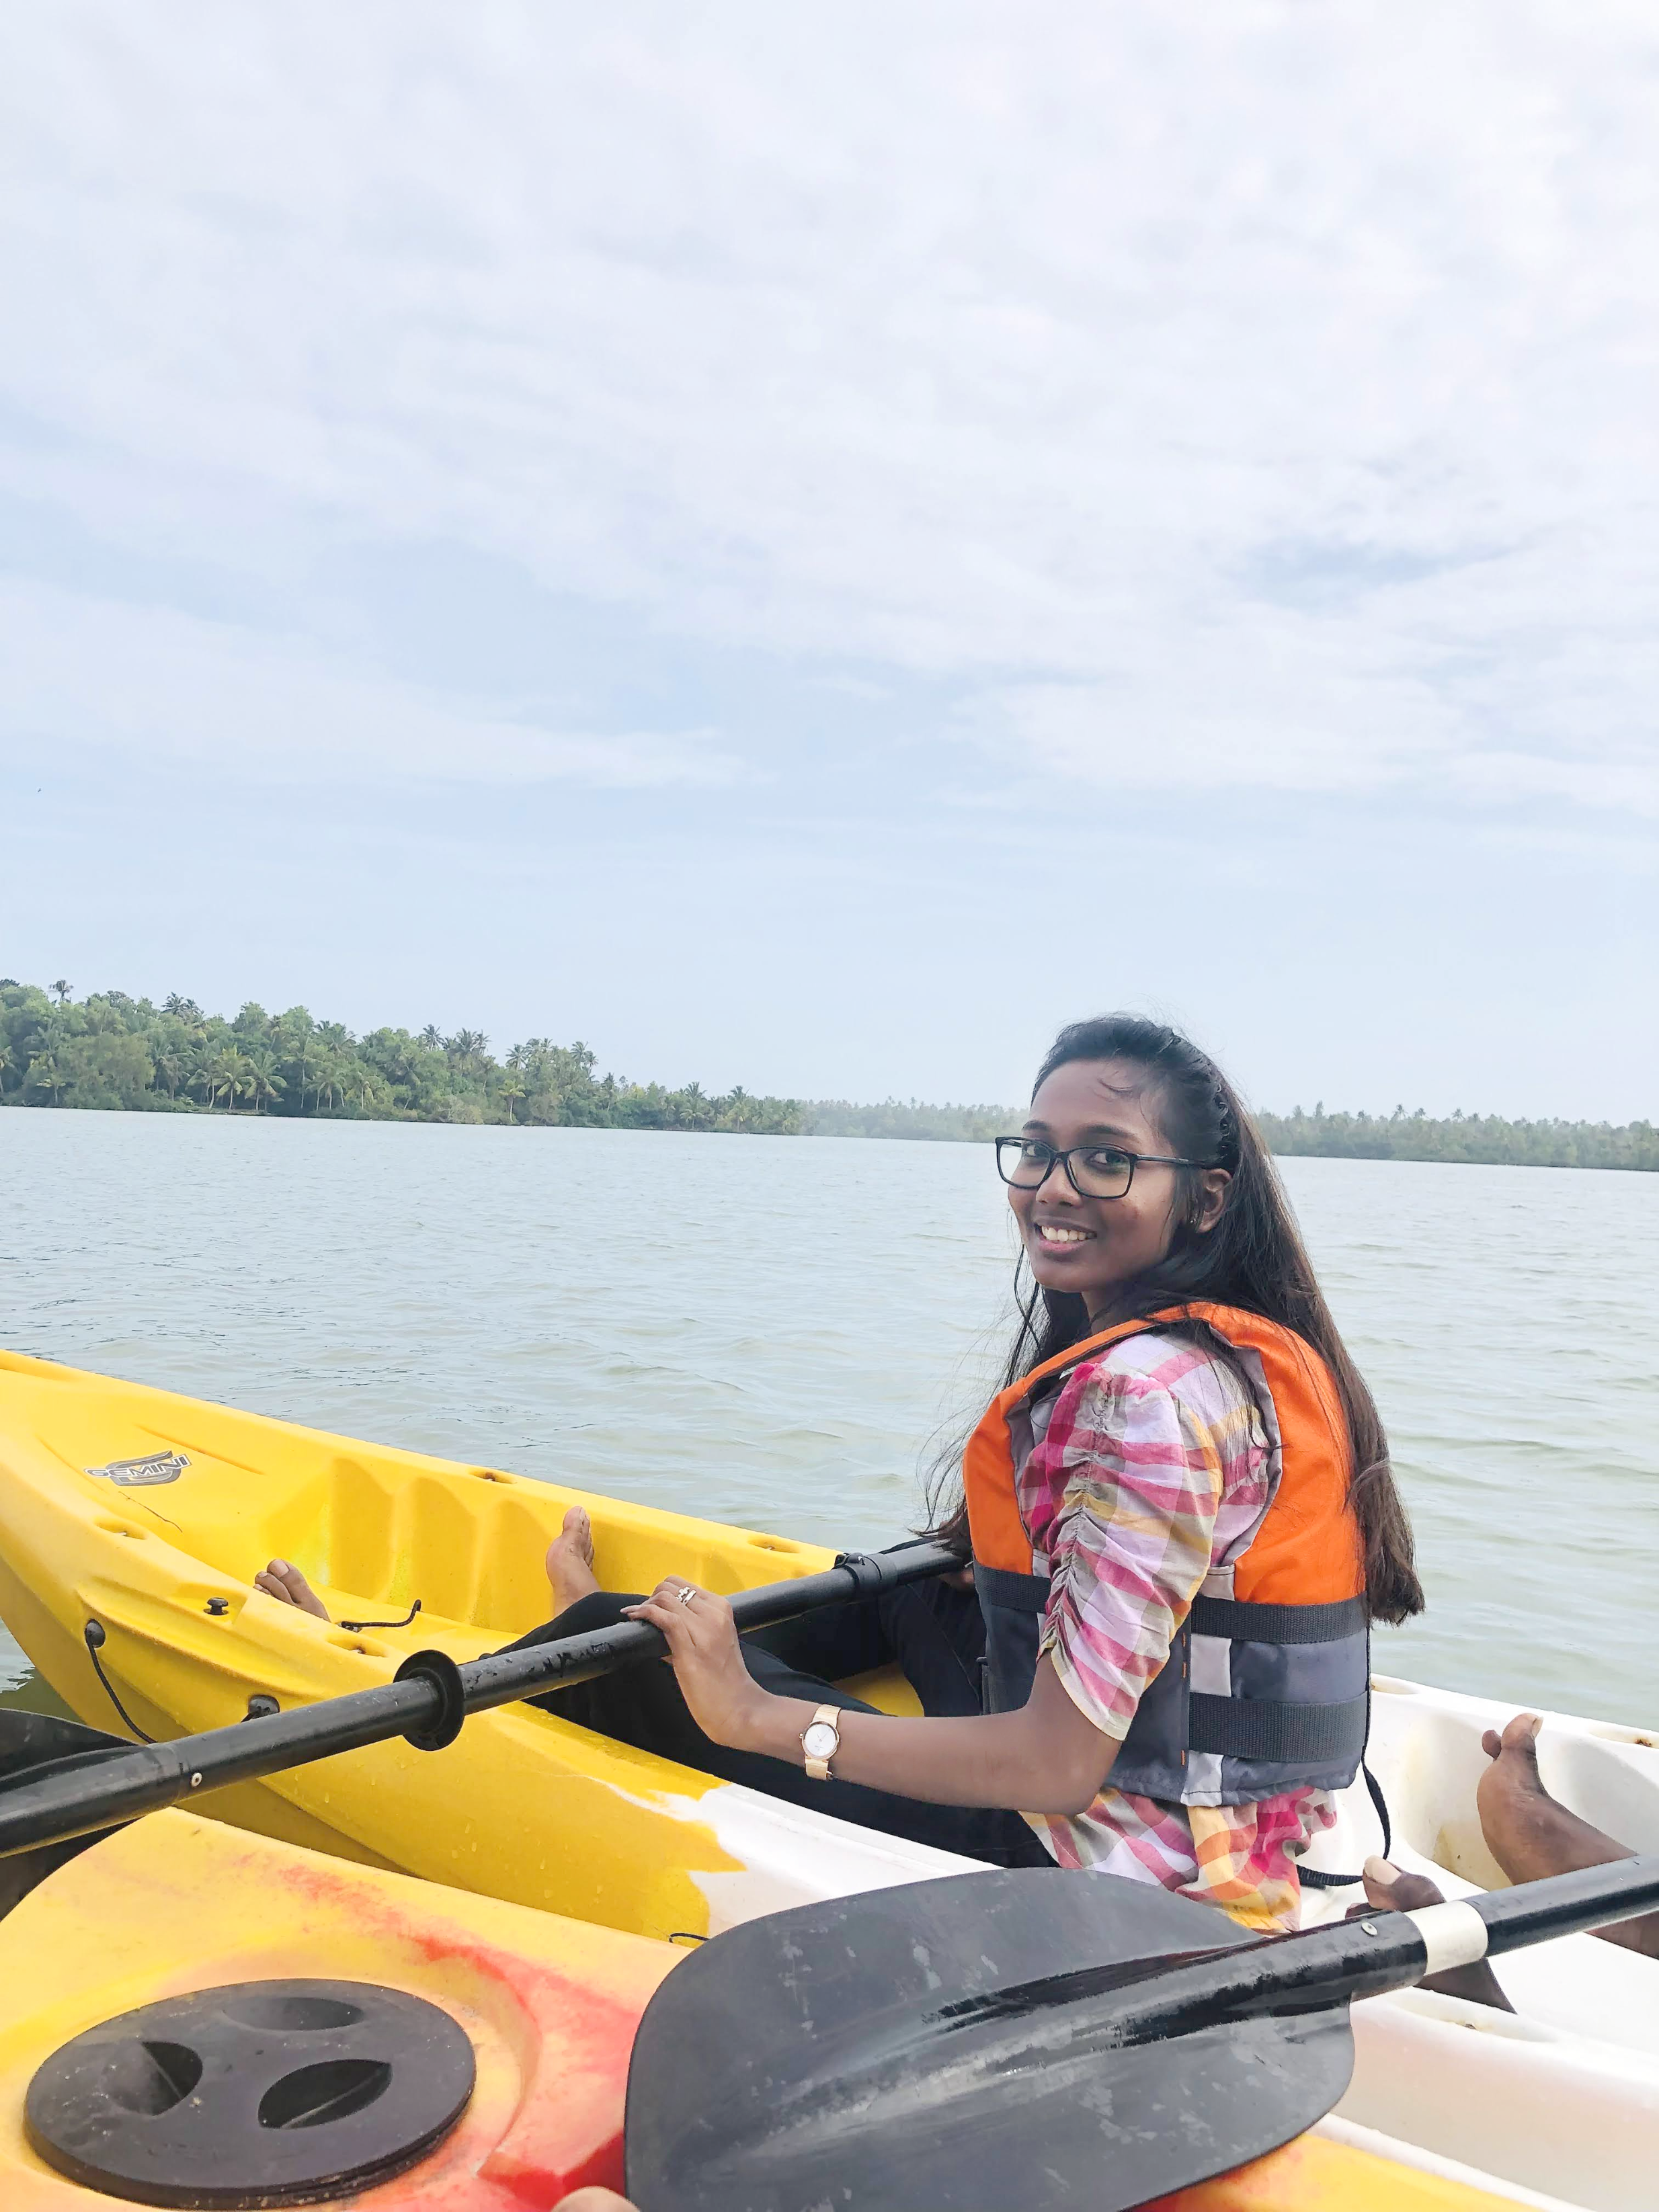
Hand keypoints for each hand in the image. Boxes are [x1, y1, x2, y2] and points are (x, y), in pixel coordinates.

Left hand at [623, 1579, 771, 1750]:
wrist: (738, 1709)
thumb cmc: (725, 1680)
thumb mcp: (714, 1643)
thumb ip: (690, 1629)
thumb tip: (658, 1625)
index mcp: (721, 1609)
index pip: (682, 1584)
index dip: (662, 1593)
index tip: (652, 1607)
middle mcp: (714, 1615)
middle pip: (670, 1587)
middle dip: (651, 1598)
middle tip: (643, 1616)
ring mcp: (704, 1631)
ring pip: (665, 1599)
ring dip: (644, 1607)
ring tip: (635, 1619)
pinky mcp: (691, 1651)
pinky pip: (664, 1619)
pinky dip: (645, 1615)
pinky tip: (635, 1620)